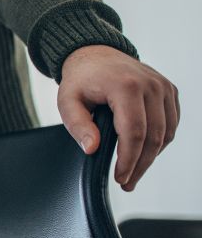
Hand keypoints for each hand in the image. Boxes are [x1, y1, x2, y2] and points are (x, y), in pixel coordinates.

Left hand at [57, 45, 179, 190]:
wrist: (95, 54)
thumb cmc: (80, 79)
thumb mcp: (67, 101)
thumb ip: (78, 125)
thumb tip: (92, 149)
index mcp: (125, 86)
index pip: (134, 132)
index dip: (128, 160)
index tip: (120, 178)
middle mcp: (150, 85)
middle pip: (153, 136)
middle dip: (141, 165)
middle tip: (127, 183)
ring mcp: (163, 86)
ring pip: (166, 132)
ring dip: (152, 156)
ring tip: (134, 172)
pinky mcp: (169, 90)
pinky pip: (171, 123)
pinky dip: (160, 141)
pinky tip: (144, 152)